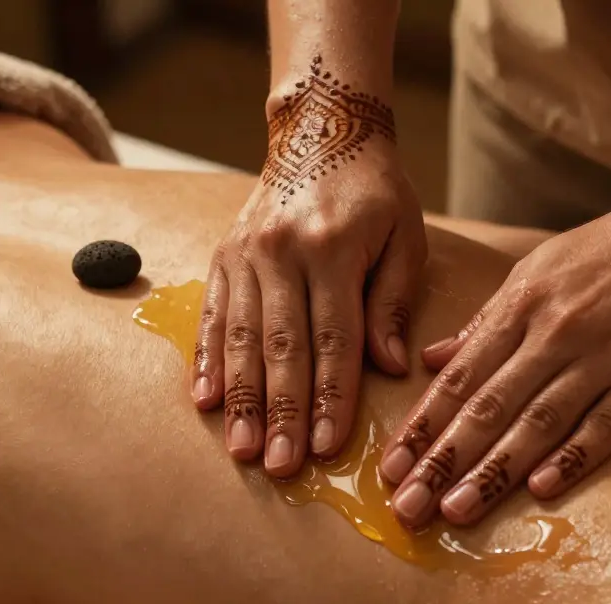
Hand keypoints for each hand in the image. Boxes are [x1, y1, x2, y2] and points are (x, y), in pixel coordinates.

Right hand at [193, 75, 426, 476]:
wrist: (321, 131)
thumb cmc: (375, 193)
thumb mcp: (405, 237)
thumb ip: (394, 303)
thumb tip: (391, 367)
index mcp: (335, 248)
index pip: (335, 337)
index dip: (330, 395)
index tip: (326, 445)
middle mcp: (283, 252)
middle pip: (283, 345)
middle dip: (281, 411)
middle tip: (279, 465)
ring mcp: (246, 254)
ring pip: (242, 337)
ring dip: (242, 398)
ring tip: (242, 448)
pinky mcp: (223, 256)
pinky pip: (212, 315)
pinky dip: (207, 361)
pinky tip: (206, 402)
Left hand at [381, 184, 610, 526]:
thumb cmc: (605, 251)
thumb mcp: (534, 271)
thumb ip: (484, 322)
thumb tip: (430, 361)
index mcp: (520, 307)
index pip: (459, 379)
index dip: (422, 426)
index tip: (390, 468)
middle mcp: (554, 334)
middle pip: (489, 406)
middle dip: (442, 460)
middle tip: (407, 508)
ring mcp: (604, 356)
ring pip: (540, 421)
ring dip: (494, 469)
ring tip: (456, 510)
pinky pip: (608, 422)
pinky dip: (576, 455)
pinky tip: (542, 489)